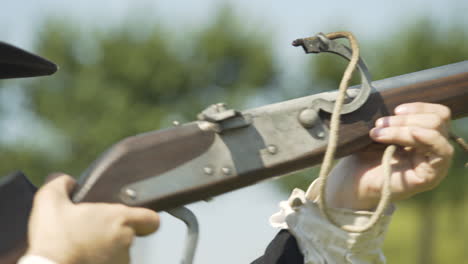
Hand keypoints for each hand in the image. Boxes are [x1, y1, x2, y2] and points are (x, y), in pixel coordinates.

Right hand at [26, 174, 159, 263]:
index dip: (145, 218)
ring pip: (120, 251)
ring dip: (107, 247)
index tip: (133, 218)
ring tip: (83, 245)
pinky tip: (82, 256)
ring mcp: (121, 260)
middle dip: (115, 231)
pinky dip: (101, 260)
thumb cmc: (53, 238)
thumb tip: (67, 181)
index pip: (152, 219)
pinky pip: (111, 263)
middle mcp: (126, 240)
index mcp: (120, 218)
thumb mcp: (49, 200)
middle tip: (92, 230)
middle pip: (130, 233)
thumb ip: (61, 183)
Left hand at [316, 102, 453, 209]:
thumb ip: (390, 116)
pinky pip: (441, 151)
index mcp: (423, 135)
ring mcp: (435, 163)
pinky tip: (404, 136)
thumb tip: (388, 94)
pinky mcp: (431, 176)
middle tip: (379, 124)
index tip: (394, 109)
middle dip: (405, 118)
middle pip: (437, 119)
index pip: (438, 113)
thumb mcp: (379, 130)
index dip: (419, 106)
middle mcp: (433, 149)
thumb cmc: (363, 156)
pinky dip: (424, 138)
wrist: (352, 183)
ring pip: (436, 131)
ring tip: (377, 134)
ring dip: (404, 128)